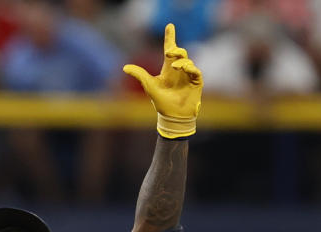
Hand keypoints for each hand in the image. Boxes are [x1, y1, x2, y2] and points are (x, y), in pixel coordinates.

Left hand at [123, 24, 202, 138]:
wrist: (172, 116)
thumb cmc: (161, 102)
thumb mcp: (149, 86)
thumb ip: (139, 75)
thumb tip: (125, 67)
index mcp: (168, 69)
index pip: (170, 49)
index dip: (170, 38)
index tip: (169, 25)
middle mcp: (179, 70)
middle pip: (180, 52)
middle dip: (176, 49)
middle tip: (169, 51)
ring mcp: (188, 75)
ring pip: (187, 61)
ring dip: (181, 61)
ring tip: (174, 66)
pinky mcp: (196, 82)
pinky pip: (195, 71)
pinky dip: (190, 68)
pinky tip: (184, 68)